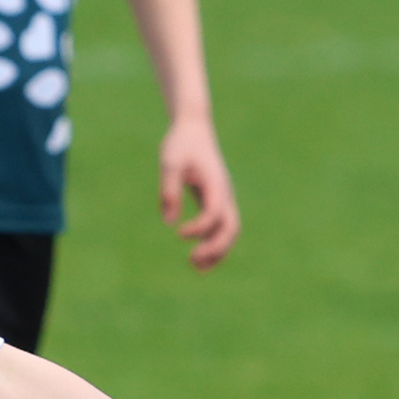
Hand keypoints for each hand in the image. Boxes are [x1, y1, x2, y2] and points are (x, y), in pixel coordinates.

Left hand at [158, 115, 241, 270]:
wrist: (194, 130)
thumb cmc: (181, 144)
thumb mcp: (170, 162)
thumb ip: (169, 190)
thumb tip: (168, 221)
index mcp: (216, 183)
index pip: (215, 213)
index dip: (199, 228)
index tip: (179, 233)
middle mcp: (225, 194)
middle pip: (231, 228)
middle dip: (215, 248)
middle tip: (192, 261)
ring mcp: (224, 199)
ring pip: (229, 232)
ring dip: (217, 252)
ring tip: (196, 268)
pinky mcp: (217, 202)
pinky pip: (221, 228)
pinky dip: (213, 244)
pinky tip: (197, 258)